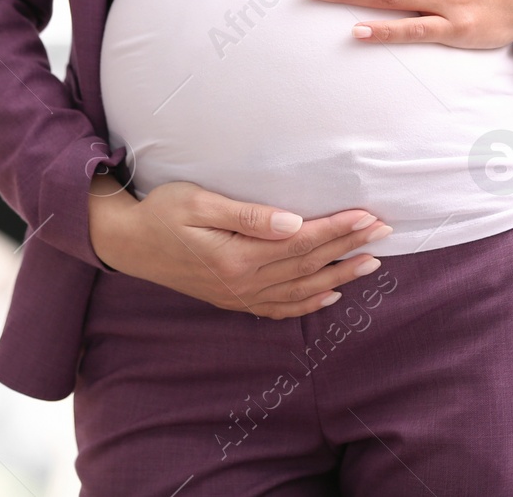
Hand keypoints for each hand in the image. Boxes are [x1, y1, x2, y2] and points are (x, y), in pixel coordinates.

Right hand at [88, 177, 391, 318]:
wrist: (127, 243)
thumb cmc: (161, 213)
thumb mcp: (199, 203)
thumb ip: (248, 215)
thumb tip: (293, 223)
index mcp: (238, 256)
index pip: (302, 242)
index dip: (338, 229)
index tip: (368, 215)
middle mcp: (243, 282)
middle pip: (309, 265)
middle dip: (349, 247)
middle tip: (384, 231)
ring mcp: (238, 295)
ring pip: (301, 290)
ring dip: (339, 275)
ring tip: (371, 262)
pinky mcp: (232, 299)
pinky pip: (279, 308)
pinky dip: (308, 303)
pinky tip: (329, 294)